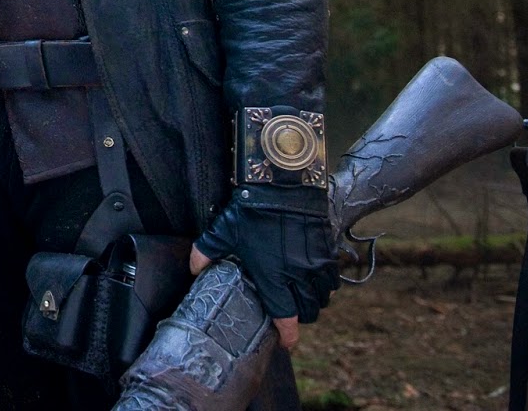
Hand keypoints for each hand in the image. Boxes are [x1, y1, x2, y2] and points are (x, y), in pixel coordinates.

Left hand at [193, 185, 339, 351]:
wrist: (284, 185)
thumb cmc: (252, 210)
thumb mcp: (223, 230)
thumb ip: (205, 252)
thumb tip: (194, 269)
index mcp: (274, 278)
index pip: (285, 317)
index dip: (287, 335)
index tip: (285, 342)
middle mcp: (299, 276)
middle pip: (308, 311)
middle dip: (299, 317)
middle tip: (289, 313)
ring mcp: (317, 265)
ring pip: (323, 297)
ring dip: (314, 302)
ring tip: (301, 297)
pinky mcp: (328, 252)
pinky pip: (333, 279)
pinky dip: (326, 285)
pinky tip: (315, 279)